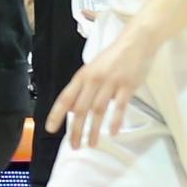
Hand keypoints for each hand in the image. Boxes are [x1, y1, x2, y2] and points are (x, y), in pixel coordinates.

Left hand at [46, 23, 157, 148]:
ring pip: (98, 110)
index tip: (50, 128)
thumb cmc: (113, 56)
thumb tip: (70, 108)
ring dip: (94, 130)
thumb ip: (83, 87)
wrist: (136, 41)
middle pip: (80, 108)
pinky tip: (113, 133)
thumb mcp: (93, 68)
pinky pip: (120, 107)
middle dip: (75, 129)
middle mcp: (94, 79)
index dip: (56, 114)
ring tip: (91, 144)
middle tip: (74, 145)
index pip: (65, 97)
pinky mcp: (127, 86)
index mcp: (83, 75)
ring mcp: (111, 82)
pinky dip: (116, 121)